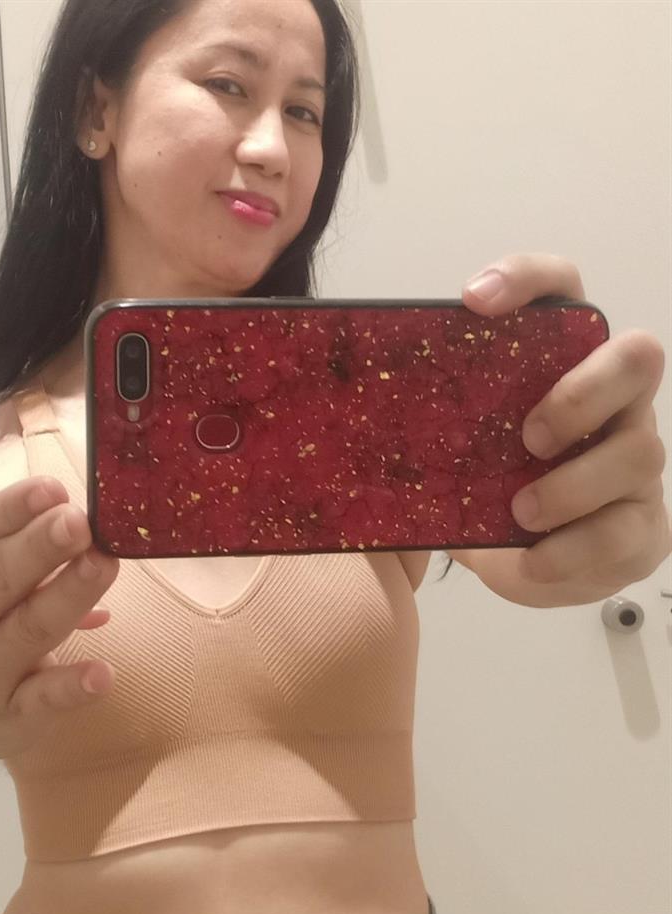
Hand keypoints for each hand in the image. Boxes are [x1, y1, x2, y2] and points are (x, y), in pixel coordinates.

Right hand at [0, 477, 118, 766]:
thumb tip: (86, 530)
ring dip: (69, 595)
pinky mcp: (5, 718)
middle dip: (40, 545)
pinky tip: (103, 673)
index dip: (12, 508)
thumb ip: (16, 555)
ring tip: (103, 564)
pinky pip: (40, 700)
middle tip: (80, 520)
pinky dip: (72, 686)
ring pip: (26, 630)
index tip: (55, 487)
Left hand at [460, 252, 669, 595]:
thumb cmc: (484, 489)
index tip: (473, 300)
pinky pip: (625, 532)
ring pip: (640, 452)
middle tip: (527, 437)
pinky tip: (531, 562)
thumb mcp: (453, 450)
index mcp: (562, 364)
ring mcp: (635, 460)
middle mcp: (613, 401)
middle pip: (638, 357)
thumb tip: (343, 409)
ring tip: (520, 513)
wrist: (522, 564)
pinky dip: (571, 552)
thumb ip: (426, 422)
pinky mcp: (643, 526)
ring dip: (572, 486)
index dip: (528, 278)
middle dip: (582, 394)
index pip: (561, 289)